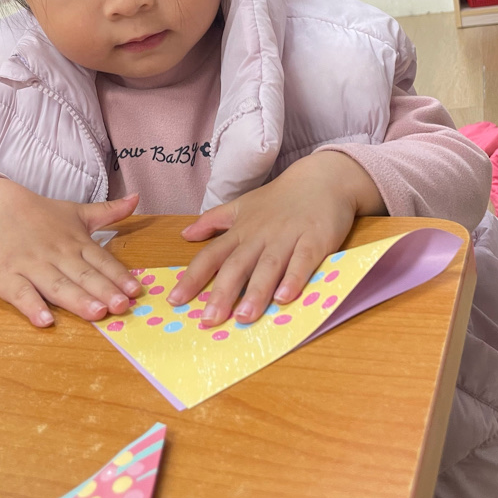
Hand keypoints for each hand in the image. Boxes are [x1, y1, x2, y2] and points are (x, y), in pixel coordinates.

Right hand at [0, 179, 141, 327]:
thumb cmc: (41, 216)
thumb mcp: (77, 211)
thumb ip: (108, 211)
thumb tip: (136, 198)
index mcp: (76, 241)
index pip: (101, 260)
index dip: (118, 275)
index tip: (135, 291)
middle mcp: (57, 254)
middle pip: (83, 275)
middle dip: (103, 291)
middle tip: (122, 306)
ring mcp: (32, 266)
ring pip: (57, 286)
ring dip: (77, 300)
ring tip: (97, 314)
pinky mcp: (7, 277)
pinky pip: (21, 294)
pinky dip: (32, 307)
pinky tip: (45, 321)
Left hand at [166, 152, 383, 328]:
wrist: (322, 178)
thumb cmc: (280, 198)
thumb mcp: (242, 205)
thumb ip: (214, 221)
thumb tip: (185, 234)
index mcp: (241, 230)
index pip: (211, 255)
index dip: (193, 277)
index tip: (175, 300)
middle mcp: (260, 235)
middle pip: (237, 265)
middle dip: (222, 293)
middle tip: (209, 320)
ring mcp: (287, 238)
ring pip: (268, 267)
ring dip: (256, 292)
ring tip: (243, 317)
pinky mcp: (314, 240)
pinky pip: (302, 261)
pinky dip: (294, 279)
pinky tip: (285, 298)